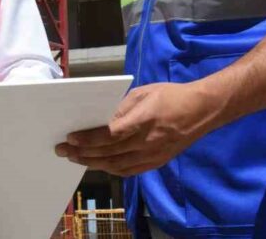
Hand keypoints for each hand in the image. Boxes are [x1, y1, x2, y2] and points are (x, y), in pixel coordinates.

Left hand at [54, 82, 216, 176]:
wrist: (202, 110)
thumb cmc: (170, 96)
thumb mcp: (143, 93)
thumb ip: (121, 108)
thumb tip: (99, 118)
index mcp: (144, 120)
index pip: (110, 134)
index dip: (89, 139)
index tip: (71, 137)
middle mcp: (147, 141)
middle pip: (109, 152)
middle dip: (83, 152)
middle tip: (63, 150)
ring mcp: (153, 154)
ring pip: (117, 165)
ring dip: (93, 163)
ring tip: (75, 158)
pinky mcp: (157, 162)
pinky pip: (129, 171)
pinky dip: (111, 169)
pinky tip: (98, 164)